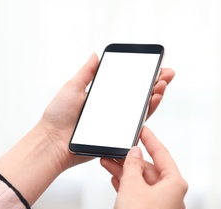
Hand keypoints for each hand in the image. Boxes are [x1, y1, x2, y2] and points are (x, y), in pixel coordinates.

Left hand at [39, 54, 174, 172]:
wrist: (53, 142)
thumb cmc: (58, 117)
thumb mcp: (72, 88)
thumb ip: (87, 73)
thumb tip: (96, 55)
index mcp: (103, 97)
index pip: (127, 85)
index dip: (142, 76)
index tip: (155, 66)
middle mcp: (113, 110)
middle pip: (139, 95)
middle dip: (156, 83)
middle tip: (167, 73)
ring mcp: (117, 123)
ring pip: (142, 108)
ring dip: (156, 94)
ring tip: (163, 83)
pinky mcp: (119, 135)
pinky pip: (137, 122)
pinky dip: (148, 110)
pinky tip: (154, 98)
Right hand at [101, 127, 187, 208]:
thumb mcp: (132, 184)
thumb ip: (133, 164)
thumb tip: (135, 152)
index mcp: (175, 183)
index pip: (162, 154)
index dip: (150, 140)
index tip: (142, 130)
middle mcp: (172, 194)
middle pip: (150, 169)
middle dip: (130, 160)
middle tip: (115, 151)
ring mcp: (162, 205)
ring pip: (143, 181)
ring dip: (125, 172)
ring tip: (107, 163)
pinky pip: (140, 193)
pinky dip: (128, 185)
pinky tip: (114, 178)